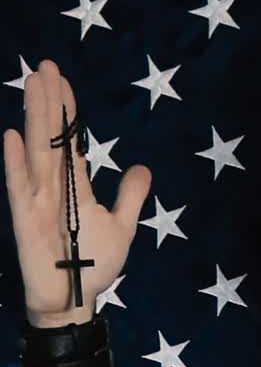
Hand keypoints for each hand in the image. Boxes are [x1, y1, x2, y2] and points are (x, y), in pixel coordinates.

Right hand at [2, 59, 151, 325]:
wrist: (75, 300)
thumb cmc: (94, 265)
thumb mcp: (122, 228)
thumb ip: (130, 197)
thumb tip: (142, 167)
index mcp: (76, 186)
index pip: (70, 141)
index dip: (67, 111)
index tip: (63, 78)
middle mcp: (54, 187)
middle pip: (51, 138)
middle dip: (49, 102)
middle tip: (45, 65)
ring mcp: (38, 201)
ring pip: (36, 152)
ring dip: (34, 118)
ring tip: (32, 84)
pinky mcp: (26, 221)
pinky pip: (19, 189)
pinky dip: (14, 165)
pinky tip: (10, 136)